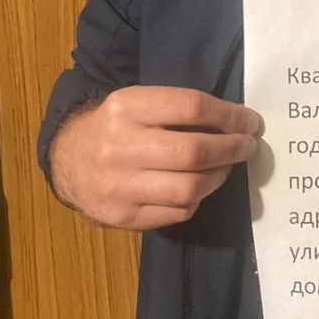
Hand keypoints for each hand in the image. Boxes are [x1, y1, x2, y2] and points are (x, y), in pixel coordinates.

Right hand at [49, 86, 261, 229]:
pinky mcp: (123, 216)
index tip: (250, 121)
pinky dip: (197, 198)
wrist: (67, 159)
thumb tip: (236, 121)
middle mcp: (120, 147)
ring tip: (226, 166)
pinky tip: (199, 186)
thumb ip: (178, 108)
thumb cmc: (116, 126)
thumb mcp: (138, 102)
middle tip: (248, 145)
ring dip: (220, 176)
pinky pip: (178, 212)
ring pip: (190, 187)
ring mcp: (120, 186)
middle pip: (194, 151)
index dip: (230, 115)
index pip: (191, 107)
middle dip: (232, 148)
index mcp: (126, 107)